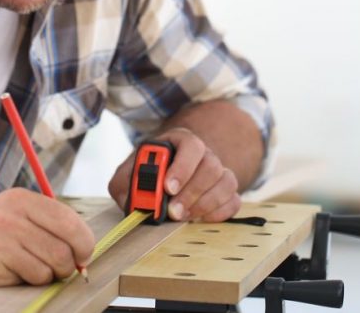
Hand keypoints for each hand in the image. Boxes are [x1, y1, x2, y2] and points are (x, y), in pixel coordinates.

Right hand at [0, 188, 94, 301]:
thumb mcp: (11, 215)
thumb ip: (46, 227)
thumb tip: (85, 253)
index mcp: (19, 199)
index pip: (71, 223)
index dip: (84, 246)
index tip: (81, 257)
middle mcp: (7, 215)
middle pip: (63, 252)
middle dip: (63, 268)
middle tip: (48, 269)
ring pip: (47, 271)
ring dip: (40, 278)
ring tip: (19, 270)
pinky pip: (24, 284)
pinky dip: (20, 285)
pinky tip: (2, 275)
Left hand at [107, 128, 240, 222]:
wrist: (163, 177)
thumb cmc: (146, 173)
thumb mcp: (128, 174)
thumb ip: (126, 184)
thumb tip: (133, 201)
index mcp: (180, 141)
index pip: (191, 145)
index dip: (182, 167)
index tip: (168, 188)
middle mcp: (203, 153)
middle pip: (211, 166)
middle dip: (192, 192)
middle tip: (174, 212)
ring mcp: (218, 171)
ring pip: (226, 182)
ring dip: (205, 203)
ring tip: (183, 217)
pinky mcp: (226, 191)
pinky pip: (234, 200)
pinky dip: (219, 212)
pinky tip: (200, 219)